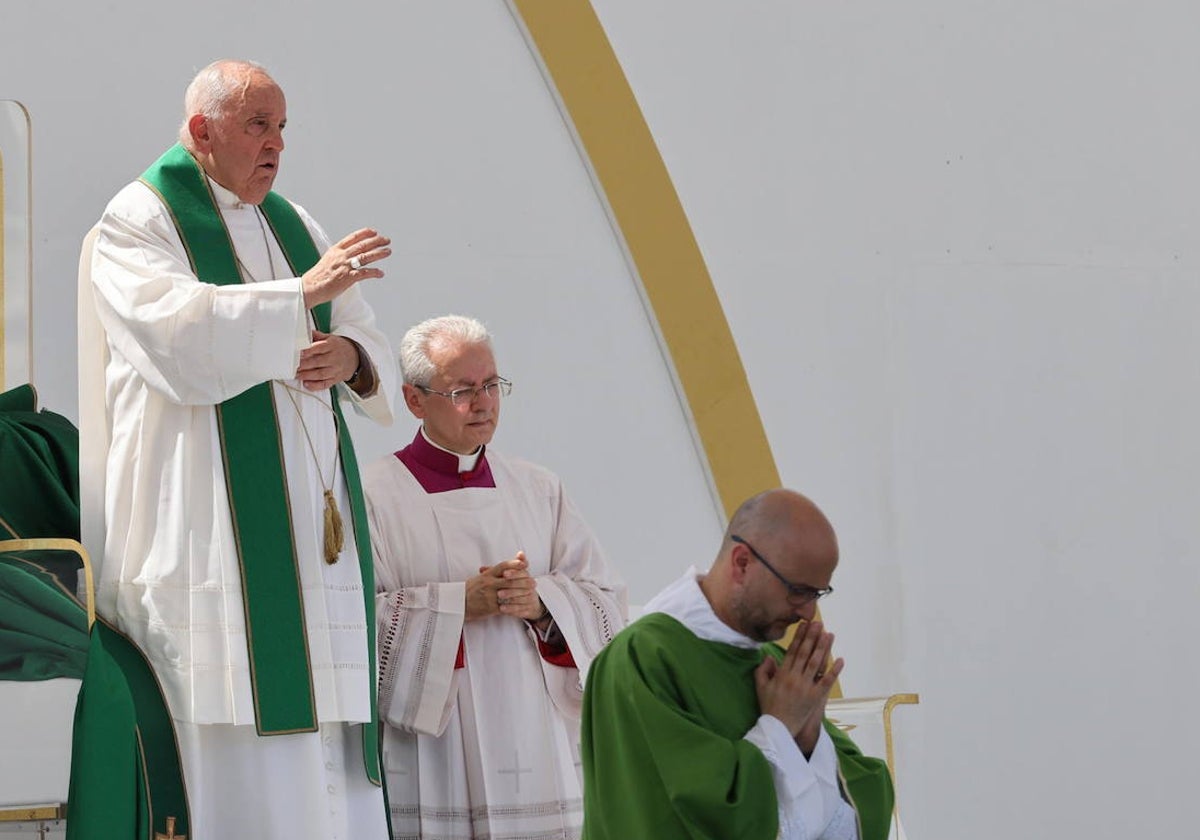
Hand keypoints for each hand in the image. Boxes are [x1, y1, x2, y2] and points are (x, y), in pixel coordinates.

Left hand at [297, 331, 358, 390]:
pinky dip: (315, 386)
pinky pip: (325, 384)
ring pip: (320, 374)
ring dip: (306, 376)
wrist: (355, 357)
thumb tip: (304, 332)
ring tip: (296, 375)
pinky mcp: (335, 379)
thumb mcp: (330, 338)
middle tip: (293, 366)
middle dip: (304, 365)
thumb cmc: (339, 347)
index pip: (319, 348)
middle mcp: (334, 358)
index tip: (299, 353)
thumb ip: (317, 336)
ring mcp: (335, 370)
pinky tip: (307, 384)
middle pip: (317, 362)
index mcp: (332, 346)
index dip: (308, 351)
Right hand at [302, 228, 390, 308]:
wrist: (310, 287)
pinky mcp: (348, 277)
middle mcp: (341, 256)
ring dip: (379, 253)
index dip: (365, 234)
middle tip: (387, 240)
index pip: (352, 238)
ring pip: (365, 256)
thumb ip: (339, 256)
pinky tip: (381, 273)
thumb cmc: (318, 276)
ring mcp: (345, 266)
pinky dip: (374, 272)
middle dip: (376, 241)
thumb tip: (349, 256)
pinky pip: (365, 273)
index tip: (374, 232)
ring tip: (388, 251)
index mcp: (335, 250)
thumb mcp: (327, 260)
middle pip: (362, 245)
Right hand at [464, 552, 540, 621]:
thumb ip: (492, 572)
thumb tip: (505, 567)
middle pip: (510, 579)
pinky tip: (522, 605)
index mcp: (487, 575)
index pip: (503, 566)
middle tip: (534, 582)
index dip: (514, 564)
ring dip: (522, 593)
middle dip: (524, 580)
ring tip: (531, 593)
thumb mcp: (480, 578)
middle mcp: (489, 583)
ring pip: (509, 592)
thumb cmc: (470, 590)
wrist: (457, 604)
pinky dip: (514, 606)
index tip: (525, 564)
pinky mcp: (490, 607)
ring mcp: (489, 595)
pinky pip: (505, 606)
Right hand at [754, 620, 842, 756]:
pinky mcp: (815, 698)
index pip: (793, 650)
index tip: (804, 624)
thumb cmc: (769, 706)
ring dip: (823, 648)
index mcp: (782, 673)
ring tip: (829, 634)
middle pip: (805, 653)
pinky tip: (840, 660)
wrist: (778, 728)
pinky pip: (826, 682)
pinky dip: (833, 671)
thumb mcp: (760, 686)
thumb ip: (763, 669)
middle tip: (819, 623)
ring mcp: (806, 687)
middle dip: (812, 636)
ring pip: (816, 663)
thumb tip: (770, 656)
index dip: (800, 636)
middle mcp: (794, 677)